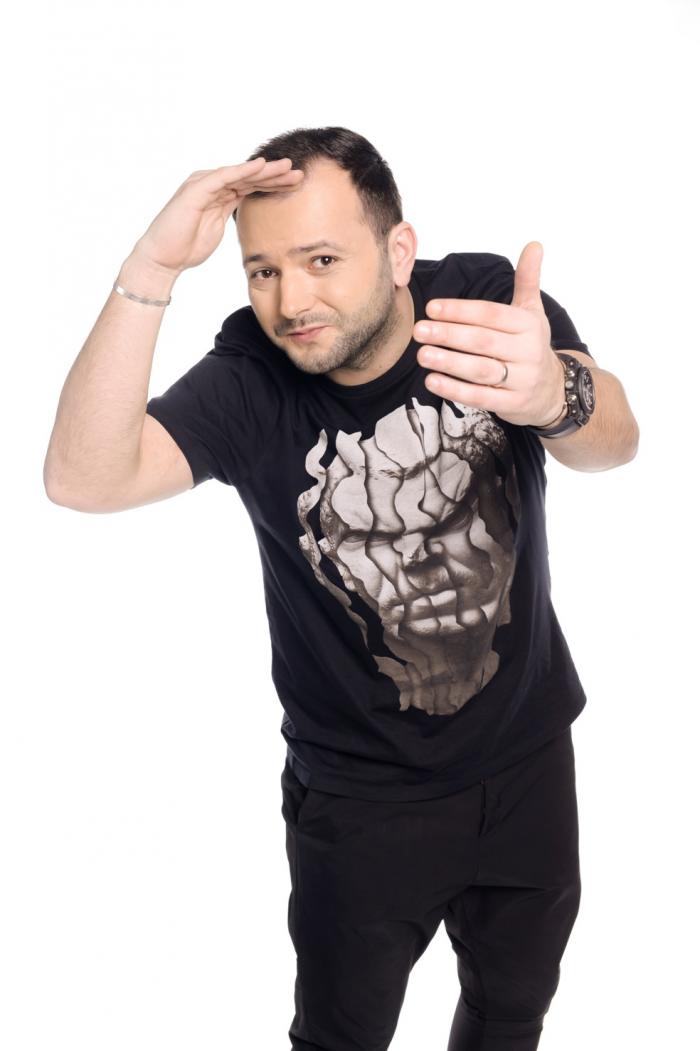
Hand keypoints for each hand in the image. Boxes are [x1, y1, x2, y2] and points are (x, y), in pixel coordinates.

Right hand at [131, 158, 304, 274]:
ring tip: (287, 167)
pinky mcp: (196, 189)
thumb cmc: (187, 247)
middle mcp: (212, 185)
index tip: (297, 185)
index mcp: (219, 195)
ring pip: (240, 174)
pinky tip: (261, 166)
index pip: (251, 186)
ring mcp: (203, 184)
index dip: (274, 184)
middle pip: (249, 177)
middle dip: (275, 175)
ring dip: (265, 170)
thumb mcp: (218, 229)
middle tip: (300, 173)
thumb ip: (231, 215)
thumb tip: (250, 215)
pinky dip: (242, 171)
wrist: (163, 258)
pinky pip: (224, 177)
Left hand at [413, 241, 564, 427]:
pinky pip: (481, 397)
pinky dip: (455, 390)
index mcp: (528, 325)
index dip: (461, 311)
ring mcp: (521, 380)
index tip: (431, 308)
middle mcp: (527, 352)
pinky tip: (433, 381)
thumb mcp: (533, 312)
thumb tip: (534, 244)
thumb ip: (528, 280)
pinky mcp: (512, 404)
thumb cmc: (531, 346)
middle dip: (449, 335)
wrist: (553, 391)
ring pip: (480, 370)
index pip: (491, 315)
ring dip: (449, 363)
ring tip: (422, 355)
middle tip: (419, 330)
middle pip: (482, 342)